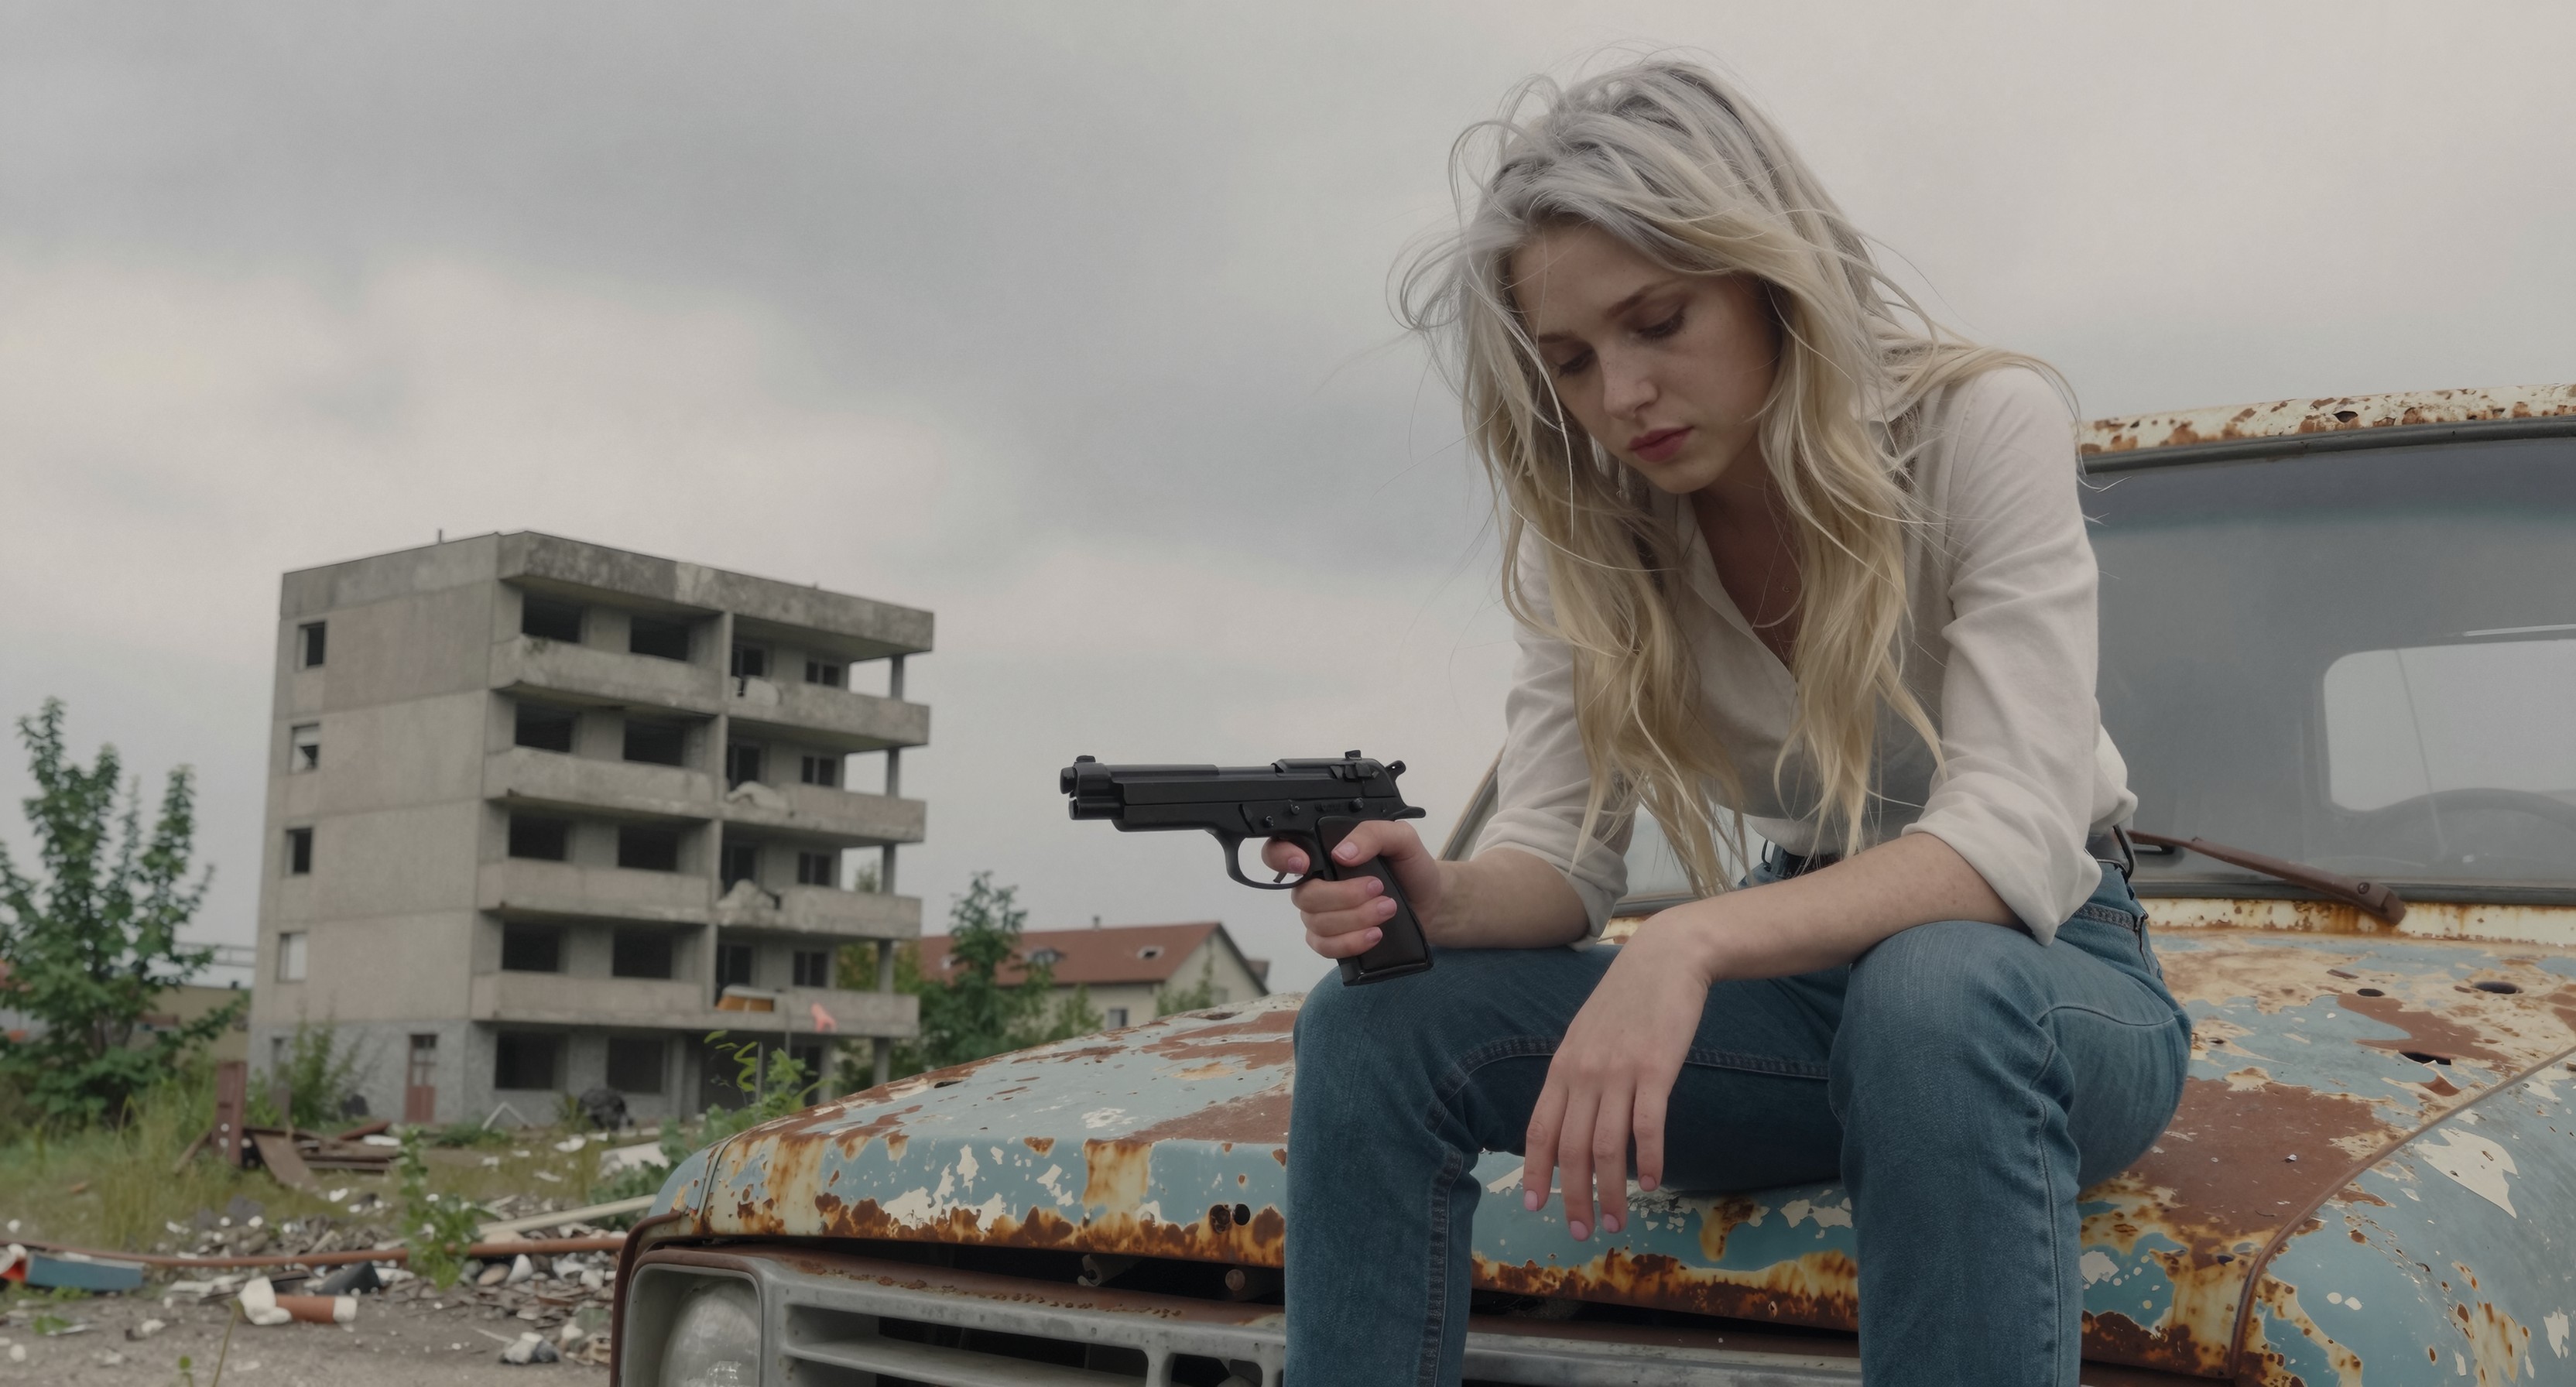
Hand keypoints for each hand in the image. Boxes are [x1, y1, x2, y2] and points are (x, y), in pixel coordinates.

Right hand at [1263, 820, 1445, 961]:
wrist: (1431, 900)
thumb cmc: (1410, 866)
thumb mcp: (1400, 838)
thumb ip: (1372, 834)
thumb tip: (1341, 853)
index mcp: (1323, 851)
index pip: (1280, 850)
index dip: (1281, 857)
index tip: (1304, 863)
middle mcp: (1315, 882)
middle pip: (1303, 895)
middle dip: (1343, 895)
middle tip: (1378, 888)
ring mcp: (1320, 914)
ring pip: (1316, 922)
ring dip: (1354, 918)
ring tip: (1387, 909)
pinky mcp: (1332, 940)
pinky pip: (1324, 947)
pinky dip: (1350, 943)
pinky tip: (1374, 935)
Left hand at [1521, 912, 1714, 1239]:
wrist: (1665, 958)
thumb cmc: (1628, 1000)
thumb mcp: (1586, 1035)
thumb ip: (1575, 1075)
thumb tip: (1568, 1119)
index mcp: (1563, 1067)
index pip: (1539, 1130)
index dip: (1535, 1172)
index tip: (1535, 1205)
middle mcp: (1583, 1073)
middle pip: (1570, 1149)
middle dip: (1574, 1197)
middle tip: (1585, 1231)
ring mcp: (1618, 1071)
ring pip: (1606, 1146)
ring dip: (1610, 1191)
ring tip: (1617, 1220)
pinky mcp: (1655, 1069)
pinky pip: (1647, 1125)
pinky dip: (1648, 1160)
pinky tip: (1650, 1182)